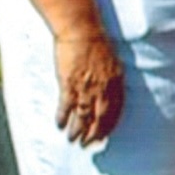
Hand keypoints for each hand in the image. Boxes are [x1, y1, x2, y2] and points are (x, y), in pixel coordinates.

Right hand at [53, 26, 125, 145]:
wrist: (81, 29)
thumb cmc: (96, 41)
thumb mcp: (112, 60)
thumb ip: (112, 78)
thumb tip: (111, 89)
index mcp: (116, 82)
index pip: (115, 111)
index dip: (109, 126)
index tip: (104, 135)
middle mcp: (103, 88)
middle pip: (100, 118)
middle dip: (94, 134)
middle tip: (88, 144)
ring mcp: (86, 88)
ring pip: (82, 117)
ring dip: (77, 131)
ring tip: (72, 140)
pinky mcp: (69, 84)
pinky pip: (66, 107)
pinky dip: (62, 118)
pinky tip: (59, 125)